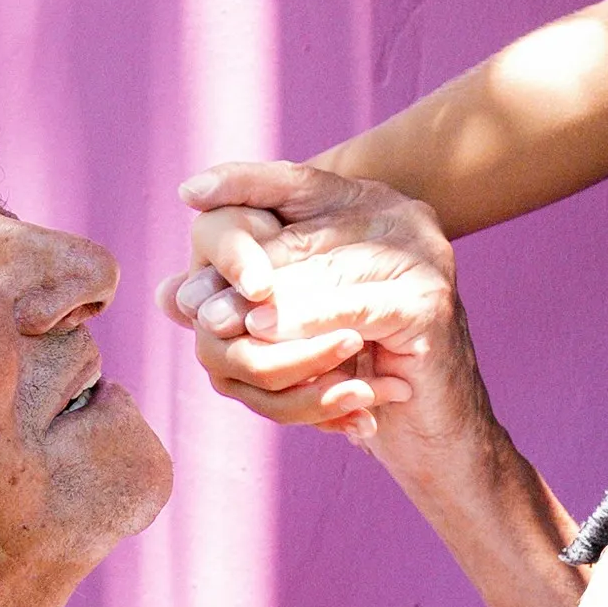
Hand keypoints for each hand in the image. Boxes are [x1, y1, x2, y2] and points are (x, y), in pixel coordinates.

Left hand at [161, 164, 460, 445]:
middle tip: (195, 306)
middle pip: (302, 233)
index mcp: (371, 207)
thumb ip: (245, 299)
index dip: (243, 182)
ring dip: (264, 300)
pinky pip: (354, 308)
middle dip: (242, 267)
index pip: (299, 181)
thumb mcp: (297, 325)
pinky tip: (265, 330)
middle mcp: (401, 218)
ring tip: (216, 322)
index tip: (189, 193)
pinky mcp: (430, 299)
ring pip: (323, 271)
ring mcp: (422, 254)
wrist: (438, 426)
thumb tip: (169, 294)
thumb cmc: (365, 369)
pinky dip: (306, 319)